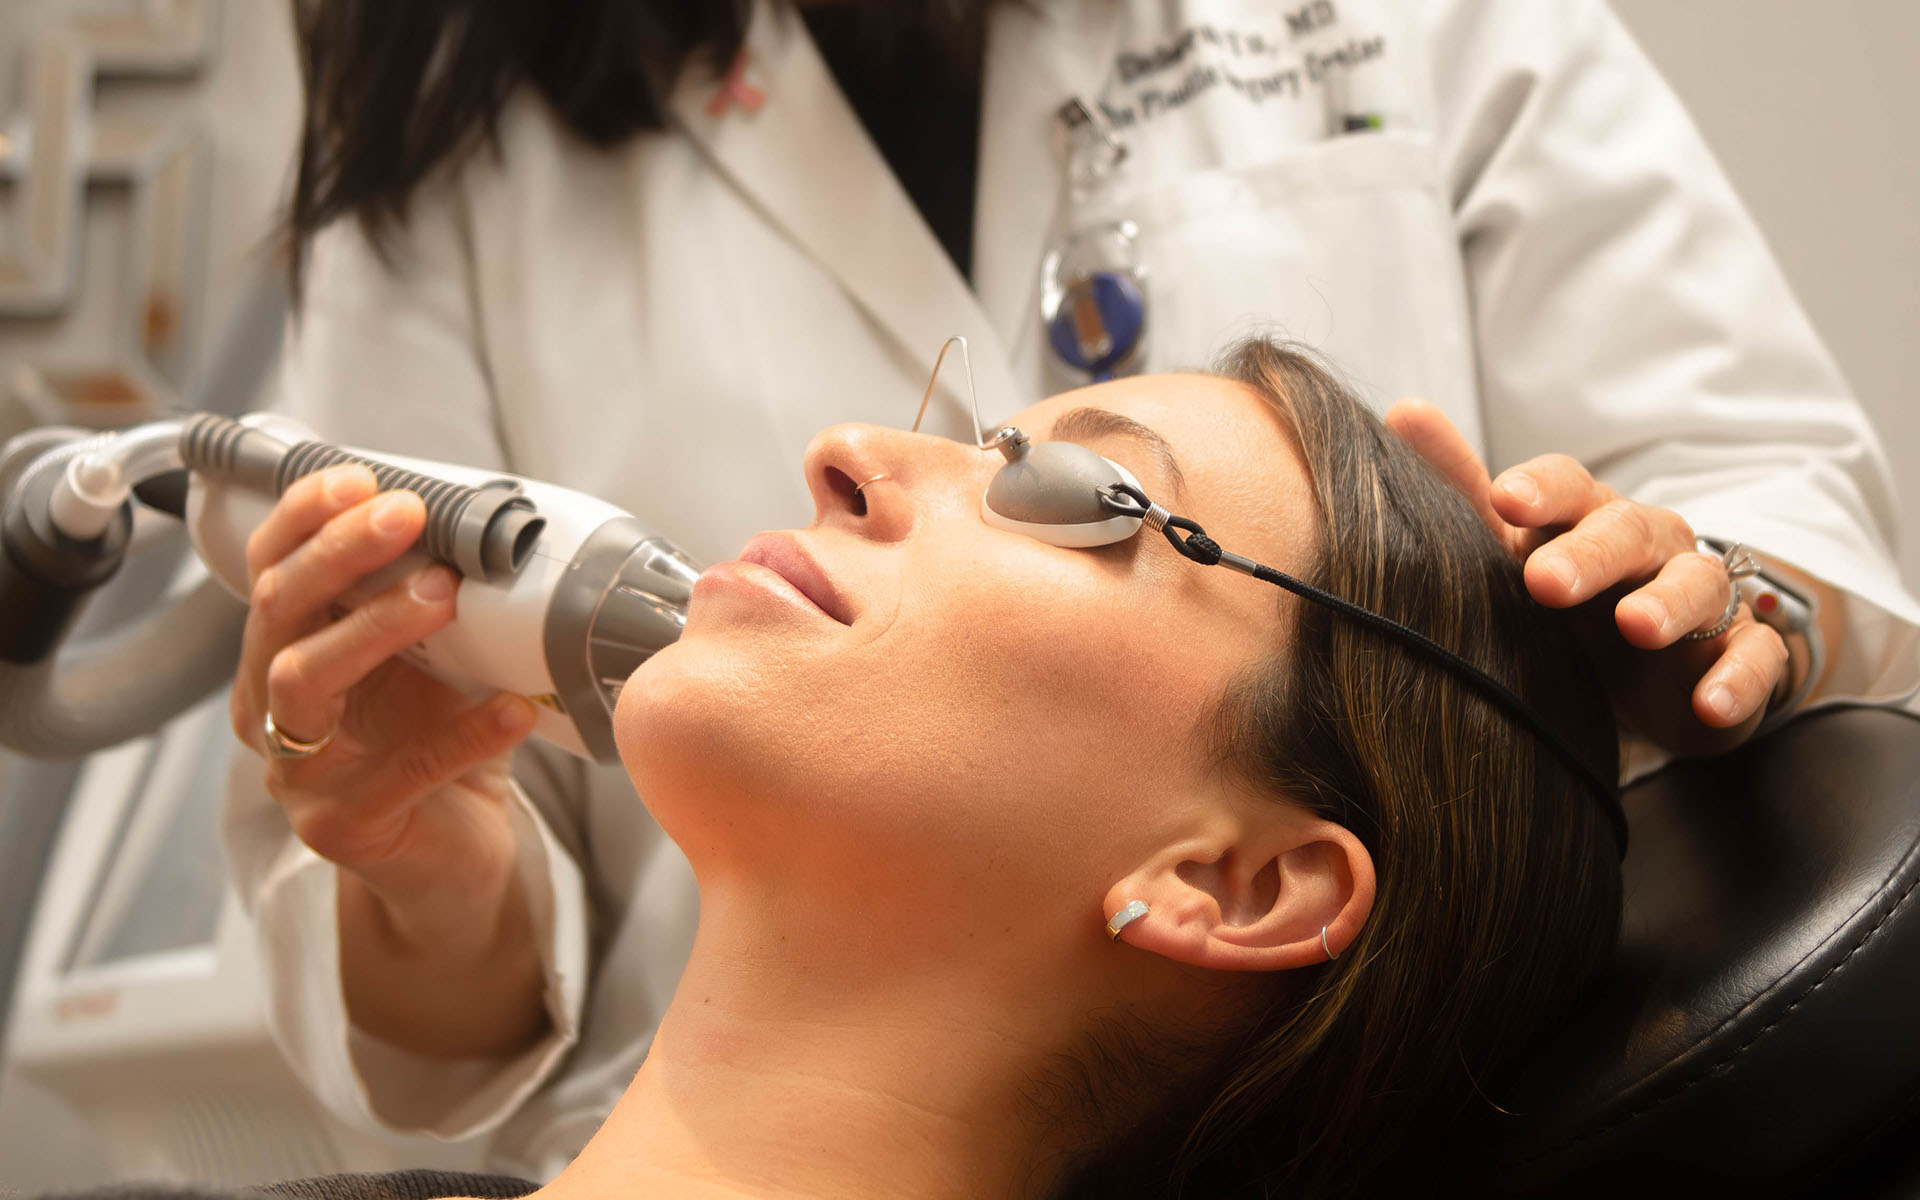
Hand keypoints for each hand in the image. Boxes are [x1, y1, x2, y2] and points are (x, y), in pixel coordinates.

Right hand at [228, 462, 538, 950]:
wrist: (460, 854)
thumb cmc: (441, 743)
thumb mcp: (436, 661)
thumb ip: (434, 601)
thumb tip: (482, 522)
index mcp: (286, 653)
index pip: (272, 570)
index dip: (305, 520)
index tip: (360, 479)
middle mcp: (271, 708)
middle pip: (279, 614)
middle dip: (339, 555)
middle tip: (406, 517)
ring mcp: (298, 771)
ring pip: (303, 682)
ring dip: (374, 627)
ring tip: (443, 594)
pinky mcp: (340, 828)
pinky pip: (400, 771)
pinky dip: (463, 734)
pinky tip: (514, 708)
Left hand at [1385, 402, 1788, 755]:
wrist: (1658, 664)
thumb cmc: (1572, 591)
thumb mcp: (1515, 546)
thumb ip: (1461, 489)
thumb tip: (1402, 412)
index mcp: (1588, 517)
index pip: (1569, 487)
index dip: (1542, 489)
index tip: (1505, 499)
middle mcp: (1650, 547)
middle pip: (1627, 533)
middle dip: (1591, 553)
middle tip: (1546, 581)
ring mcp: (1701, 601)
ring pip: (1697, 586)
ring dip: (1669, 604)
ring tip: (1638, 627)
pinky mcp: (1738, 656)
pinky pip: (1755, 660)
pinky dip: (1738, 680)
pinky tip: (1712, 703)